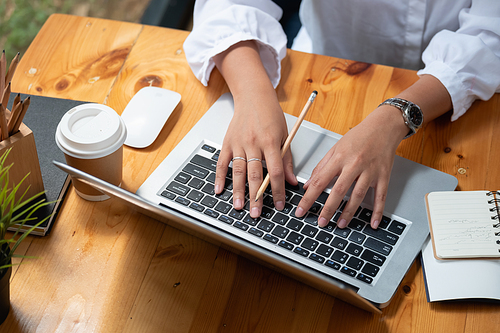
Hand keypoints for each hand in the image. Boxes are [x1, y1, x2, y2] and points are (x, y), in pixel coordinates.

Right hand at [214, 93, 296, 216]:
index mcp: (271, 141)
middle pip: (255, 175)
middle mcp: (254, 143)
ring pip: (238, 171)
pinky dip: (220, 177)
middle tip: (257, 213)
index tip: (280, 204)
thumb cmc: (270, 114)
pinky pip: (222, 162)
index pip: (276, 171)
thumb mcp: (285, 134)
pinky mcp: (227, 142)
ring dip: (238, 191)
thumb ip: (288, 159)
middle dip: (256, 197)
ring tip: (239, 207)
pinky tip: (219, 190)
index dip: (278, 190)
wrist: (253, 96)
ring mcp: (239, 143)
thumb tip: (292, 181)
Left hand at [295, 105, 408, 228]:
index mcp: (339, 158)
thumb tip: (308, 185)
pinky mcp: (383, 175)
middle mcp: (354, 164)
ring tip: (341, 224)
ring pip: (358, 195)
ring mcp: (370, 171)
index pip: (320, 181)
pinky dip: (377, 211)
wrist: (383, 126)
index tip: (302, 210)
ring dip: (349, 212)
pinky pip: (380, 196)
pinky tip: (373, 223)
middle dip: (328, 209)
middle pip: (339, 191)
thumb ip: (321, 167)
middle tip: (321, 222)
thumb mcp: (335, 148)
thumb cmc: (358, 136)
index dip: (309, 198)